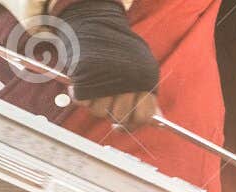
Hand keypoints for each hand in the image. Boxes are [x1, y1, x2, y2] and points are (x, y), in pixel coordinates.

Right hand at [58, 0, 159, 128]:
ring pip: (99, 112)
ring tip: (95, 89)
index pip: (144, 117)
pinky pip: (82, 101)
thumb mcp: (143, 71)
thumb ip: (149, 98)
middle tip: (108, 103)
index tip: (125, 122)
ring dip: (95, 105)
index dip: (134, 122)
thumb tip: (156, 124)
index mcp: (146, 80)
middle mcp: (128, 81)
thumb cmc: (121, 51)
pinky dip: (78, 96)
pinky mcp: (84, 75)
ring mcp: (106, 78)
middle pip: (121, 117)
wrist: (97, 24)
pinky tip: (80, 85)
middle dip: (113, 114)